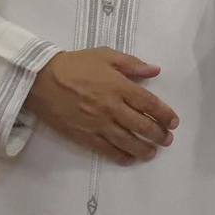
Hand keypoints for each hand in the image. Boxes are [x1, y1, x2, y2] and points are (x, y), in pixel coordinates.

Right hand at [23, 48, 177, 164]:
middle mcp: (112, 108)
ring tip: (153, 152)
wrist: (40, 80)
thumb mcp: (105, 55)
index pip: (149, 104)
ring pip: (127, 141)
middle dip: (159, 135)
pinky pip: (107, 150)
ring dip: (144, 149)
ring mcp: (98, 124)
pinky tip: (130, 159)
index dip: (165, 115)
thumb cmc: (74, 65)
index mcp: (119, 87)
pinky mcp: (84, 136)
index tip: (174, 122)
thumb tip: (155, 70)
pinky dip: (121, 156)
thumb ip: (132, 64)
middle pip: (142, 125)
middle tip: (167, 140)